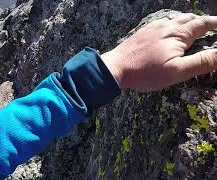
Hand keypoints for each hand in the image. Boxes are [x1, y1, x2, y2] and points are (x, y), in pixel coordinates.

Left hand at [101, 14, 216, 91]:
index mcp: (178, 34)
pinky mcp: (142, 33)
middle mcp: (166, 26)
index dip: (215, 24)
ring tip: (191, 28)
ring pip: (174, 20)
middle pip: (189, 19)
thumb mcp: (177, 71)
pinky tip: (167, 32)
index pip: (203, 24)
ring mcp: (152, 28)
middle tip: (210, 26)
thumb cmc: (145, 72)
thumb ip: (201, 62)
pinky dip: (170, 25)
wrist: (115, 68)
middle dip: (202, 22)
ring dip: (186, 22)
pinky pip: (161, 24)